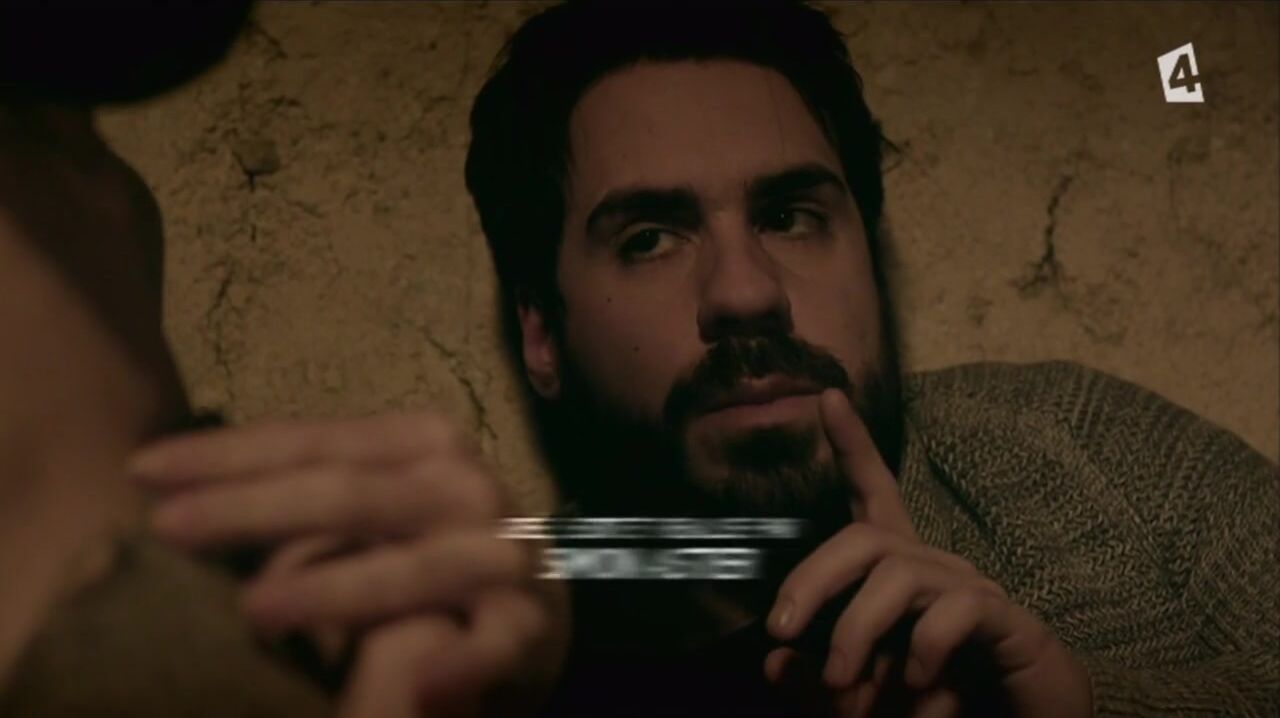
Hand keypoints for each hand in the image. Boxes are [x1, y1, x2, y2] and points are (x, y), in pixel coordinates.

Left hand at [130, 411, 566, 716]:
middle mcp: (466, 486)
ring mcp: (501, 556)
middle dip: (254, 509)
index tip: (142, 470)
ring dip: (335, 590)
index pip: (313, 441)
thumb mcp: (367, 500)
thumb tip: (175, 487)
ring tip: (255, 610)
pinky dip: (457, 664)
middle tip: (169, 528)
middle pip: (351, 495)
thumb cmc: (422, 541)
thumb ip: (300, 488)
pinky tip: (422, 684)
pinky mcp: (527, 627)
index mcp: (421, 442)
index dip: (227, 454)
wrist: (531, 595)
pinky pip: (489, 648)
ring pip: (412, 573)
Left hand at [762, 390, 1090, 717]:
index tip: (828, 397)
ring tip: (843, 684)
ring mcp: (972, 589)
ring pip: (899, 575)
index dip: (852, 447)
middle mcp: (934, 568)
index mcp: (898, 574)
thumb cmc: (939, 702)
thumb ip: (816, 679)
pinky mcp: (1007, 622)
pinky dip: (925, 645)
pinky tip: (915, 680)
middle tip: (781, 632)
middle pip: (866, 537)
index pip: (873, 495)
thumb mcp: (861, 696)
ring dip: (857, 629)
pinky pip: (959, 609)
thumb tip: (773, 661)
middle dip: (812, 578)